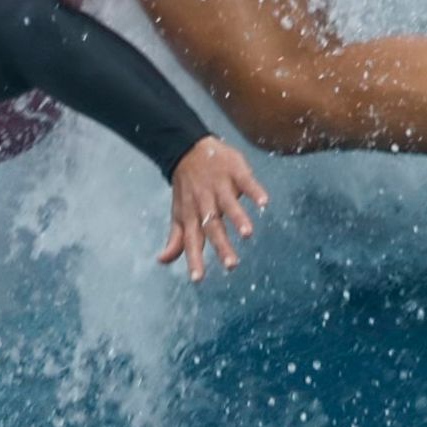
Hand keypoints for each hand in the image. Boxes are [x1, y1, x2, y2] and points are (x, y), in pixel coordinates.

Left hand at [157, 137, 268, 281]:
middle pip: (213, 227)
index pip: (192, 241)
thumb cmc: (186, 188)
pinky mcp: (235, 171)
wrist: (188, 148)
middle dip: (222, 246)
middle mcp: (205, 203)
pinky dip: (254, 190)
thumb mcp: (179, 212)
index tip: (198, 279)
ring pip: (229, 204)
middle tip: (232, 265)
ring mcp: (220, 186)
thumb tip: (163, 261)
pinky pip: (246, 181)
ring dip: (238, 218)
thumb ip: (176, 239)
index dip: (194, 259)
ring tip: (248, 234)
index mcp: (192, 215)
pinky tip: (264, 202)